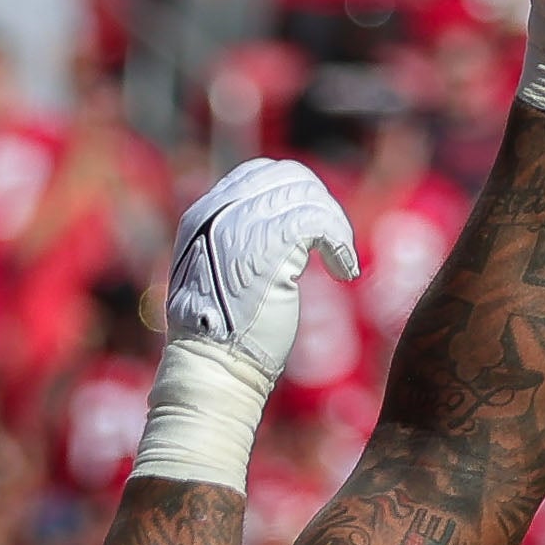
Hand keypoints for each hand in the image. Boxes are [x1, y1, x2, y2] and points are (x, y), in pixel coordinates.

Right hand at [160, 157, 357, 370]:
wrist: (211, 370)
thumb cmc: (220, 340)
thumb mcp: (218, 276)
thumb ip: (238, 244)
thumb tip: (284, 229)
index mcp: (201, 217)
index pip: (256, 175)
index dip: (293, 194)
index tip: (311, 230)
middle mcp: (217, 212)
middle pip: (287, 177)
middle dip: (320, 206)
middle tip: (332, 244)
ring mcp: (240, 225)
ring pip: (308, 196)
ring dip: (336, 226)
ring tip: (342, 263)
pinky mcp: (268, 244)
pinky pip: (319, 221)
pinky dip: (340, 243)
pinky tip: (344, 271)